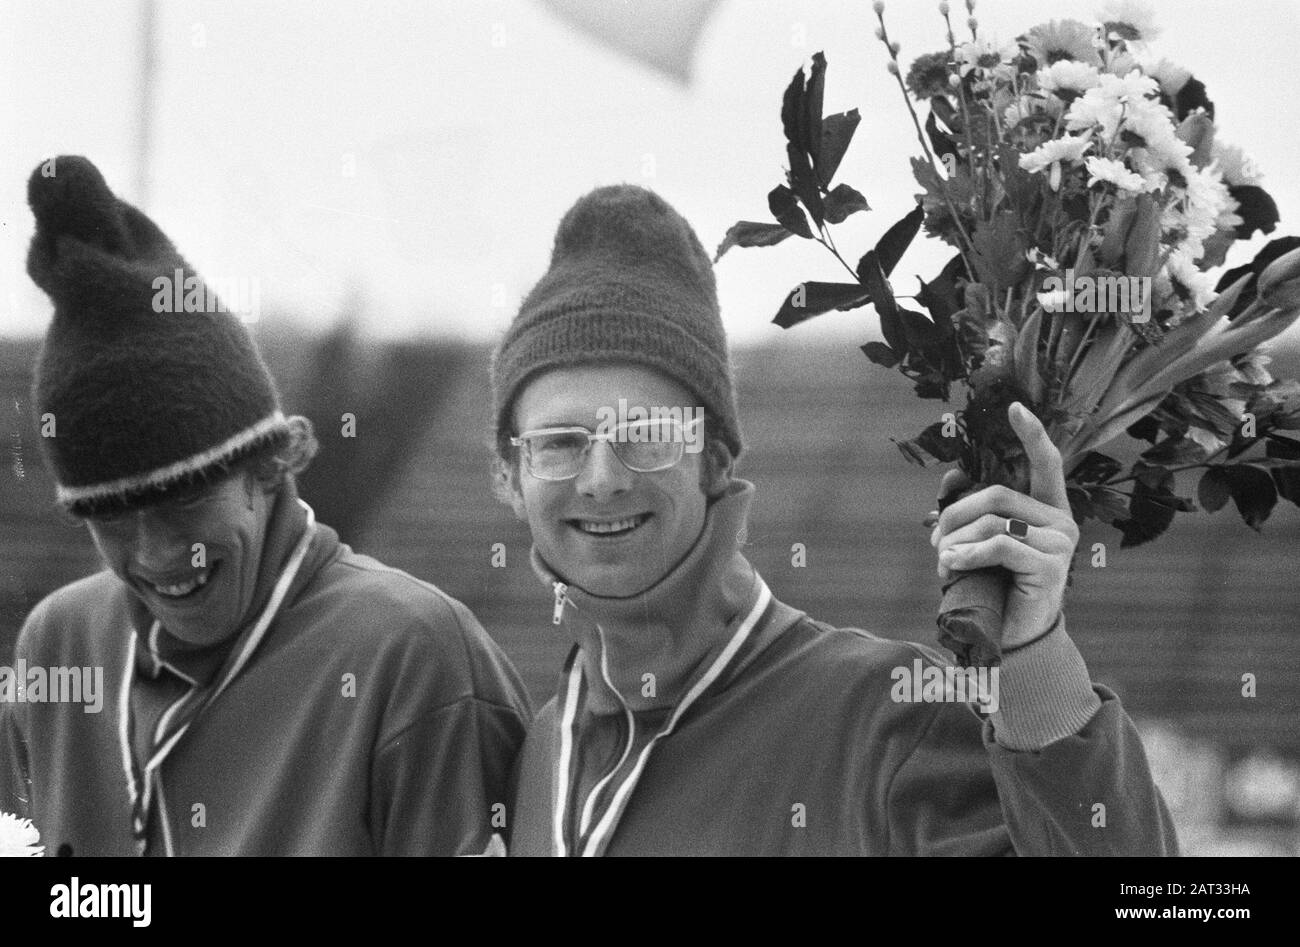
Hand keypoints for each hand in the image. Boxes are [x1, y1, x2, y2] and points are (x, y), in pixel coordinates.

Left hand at [929, 402, 1079, 649]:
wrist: (1017, 637)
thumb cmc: (998, 587)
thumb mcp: (983, 545)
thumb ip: (975, 514)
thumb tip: (950, 480)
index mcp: (1048, 508)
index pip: (1046, 462)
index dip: (1032, 434)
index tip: (1015, 407)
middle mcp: (1061, 521)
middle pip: (998, 494)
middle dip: (956, 514)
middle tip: (935, 541)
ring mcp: (1060, 542)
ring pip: (994, 521)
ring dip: (957, 541)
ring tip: (943, 563)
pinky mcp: (1052, 566)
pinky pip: (1000, 545)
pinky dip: (968, 554)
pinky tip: (952, 566)